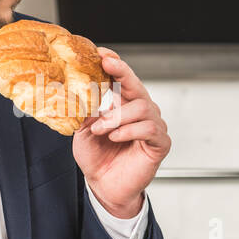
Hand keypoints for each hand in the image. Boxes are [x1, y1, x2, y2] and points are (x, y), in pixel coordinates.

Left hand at [73, 47, 170, 217]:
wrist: (104, 186)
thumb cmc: (97, 157)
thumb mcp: (84, 129)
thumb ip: (86, 110)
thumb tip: (78, 89)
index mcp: (124, 104)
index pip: (122, 78)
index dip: (115, 63)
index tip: (101, 53)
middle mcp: (141, 110)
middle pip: (137, 85)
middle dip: (122, 73)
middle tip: (107, 65)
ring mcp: (153, 125)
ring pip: (142, 107)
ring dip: (117, 116)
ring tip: (101, 129)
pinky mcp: (160, 142)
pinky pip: (149, 128)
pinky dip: (129, 130)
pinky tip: (115, 137)